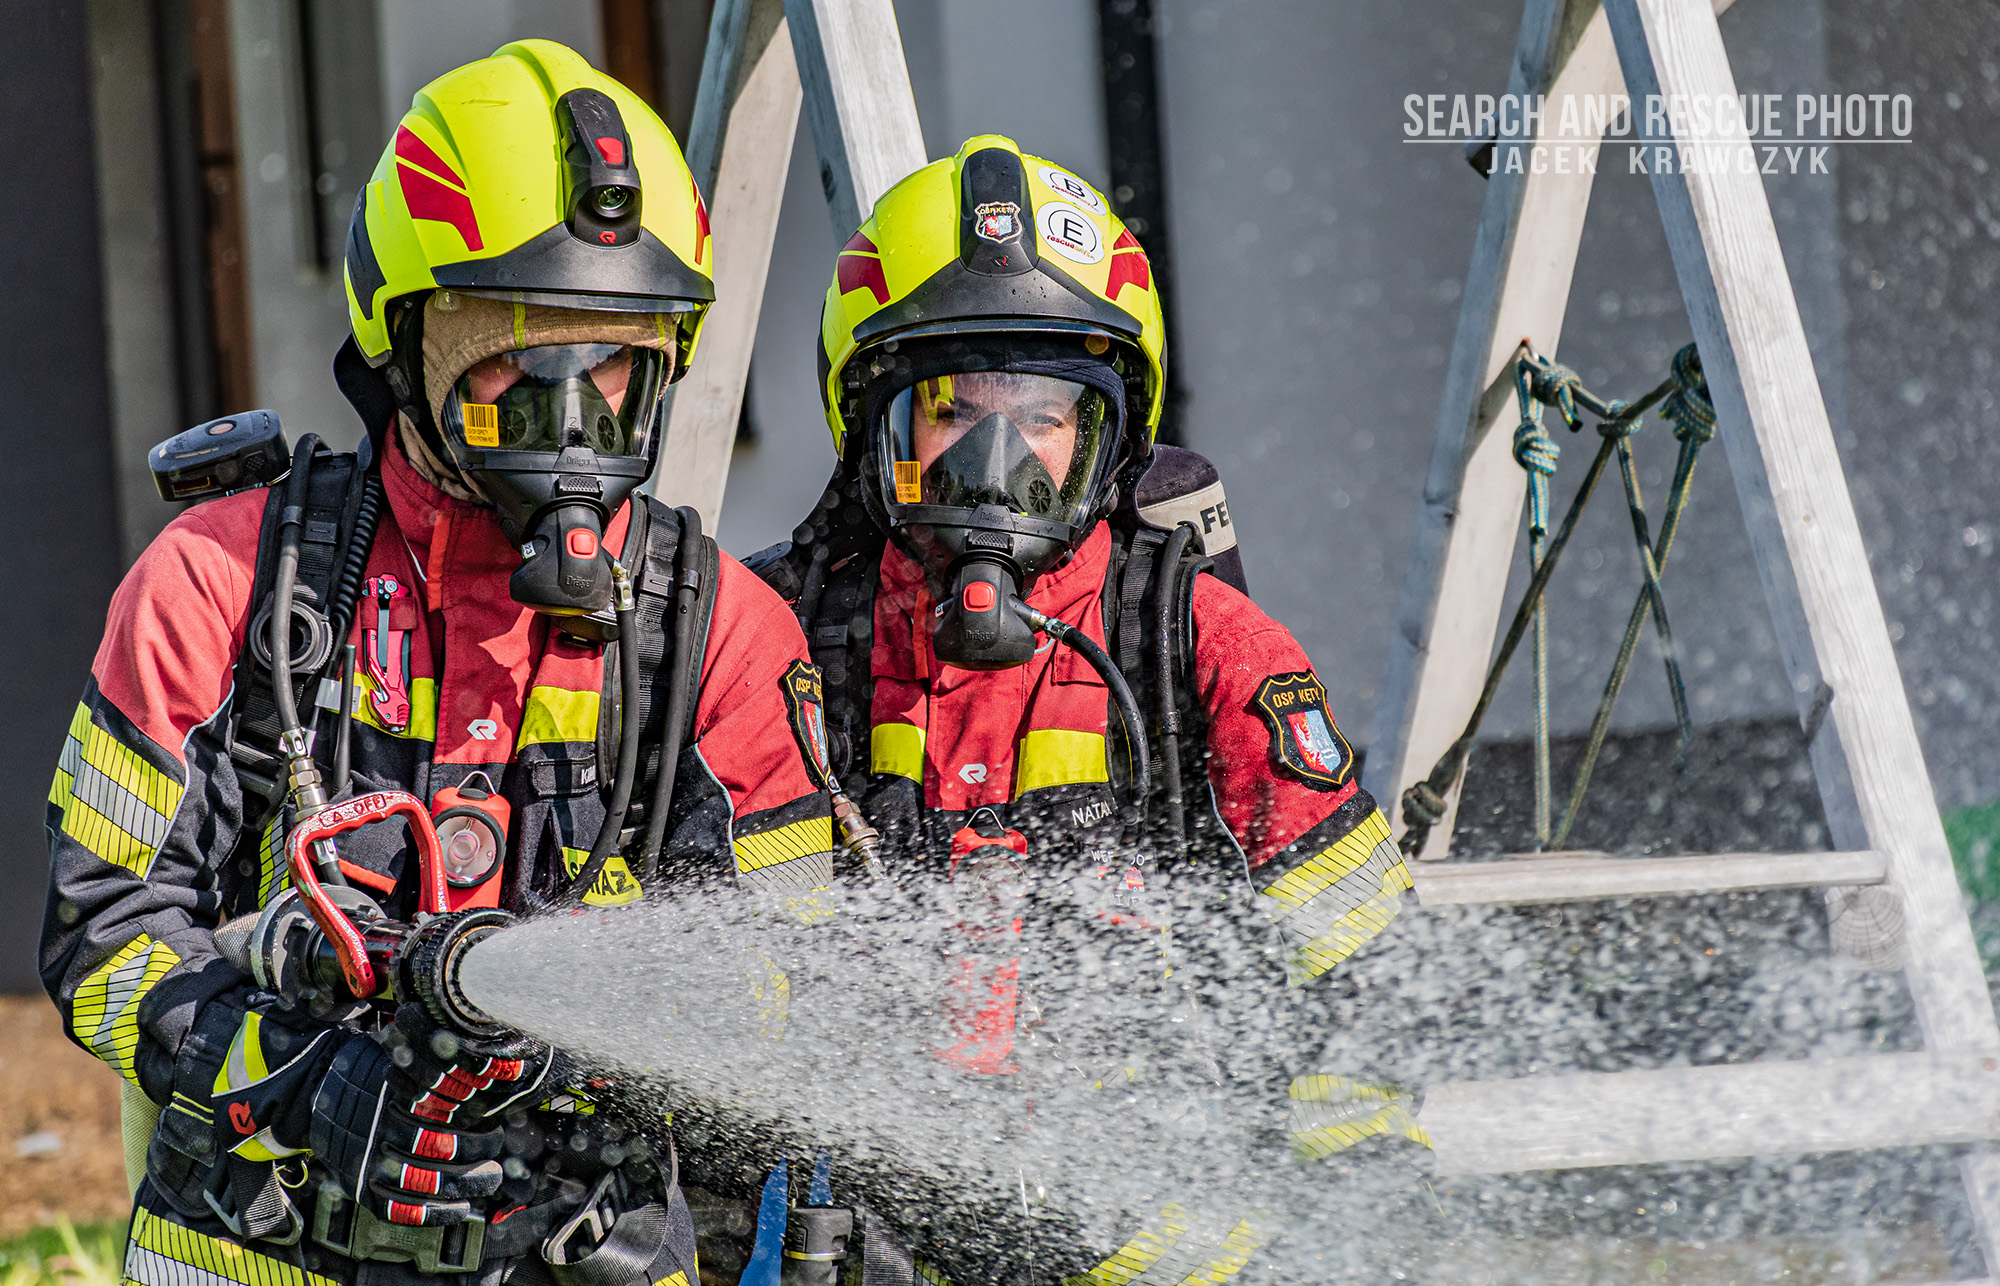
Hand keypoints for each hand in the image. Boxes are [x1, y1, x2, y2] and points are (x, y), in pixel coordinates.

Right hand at [311, 1007, 551, 1227]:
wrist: (313, 1087)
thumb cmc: (367, 1069)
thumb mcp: (399, 1058)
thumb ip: (433, 1070)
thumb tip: (484, 1077)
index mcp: (396, 1100)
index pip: (446, 1124)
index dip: (476, 1134)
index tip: (496, 1132)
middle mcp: (382, 1131)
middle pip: (440, 1153)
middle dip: (477, 1160)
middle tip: (497, 1163)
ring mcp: (368, 1161)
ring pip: (424, 1182)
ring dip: (464, 1186)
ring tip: (489, 1181)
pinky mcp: (360, 1185)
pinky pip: (398, 1209)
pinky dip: (432, 1214)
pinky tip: (459, 1209)